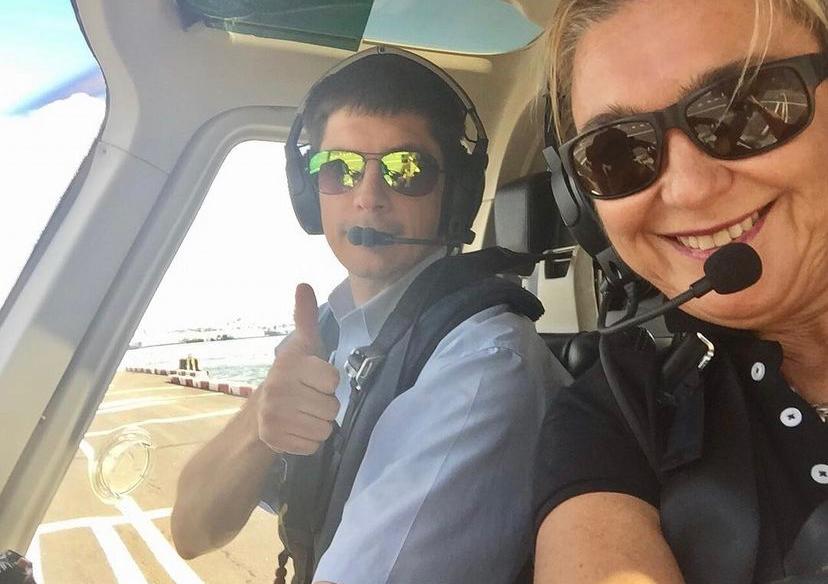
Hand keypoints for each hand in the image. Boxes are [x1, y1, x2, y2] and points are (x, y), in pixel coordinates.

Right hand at [256, 283, 339, 454]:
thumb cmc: (294, 373)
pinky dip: (308, 440)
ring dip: (319, 423)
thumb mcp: (304, 344)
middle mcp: (278, 389)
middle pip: (331, 407)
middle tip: (309, 398)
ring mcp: (273, 416)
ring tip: (304, 413)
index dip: (328, 381)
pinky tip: (297, 428)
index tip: (315, 378)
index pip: (332, 379)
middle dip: (325, 405)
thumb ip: (306, 317)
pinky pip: (312, 445)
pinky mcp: (273, 439)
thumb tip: (303, 284)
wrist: (262, 408)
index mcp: (290, 364)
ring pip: (324, 428)